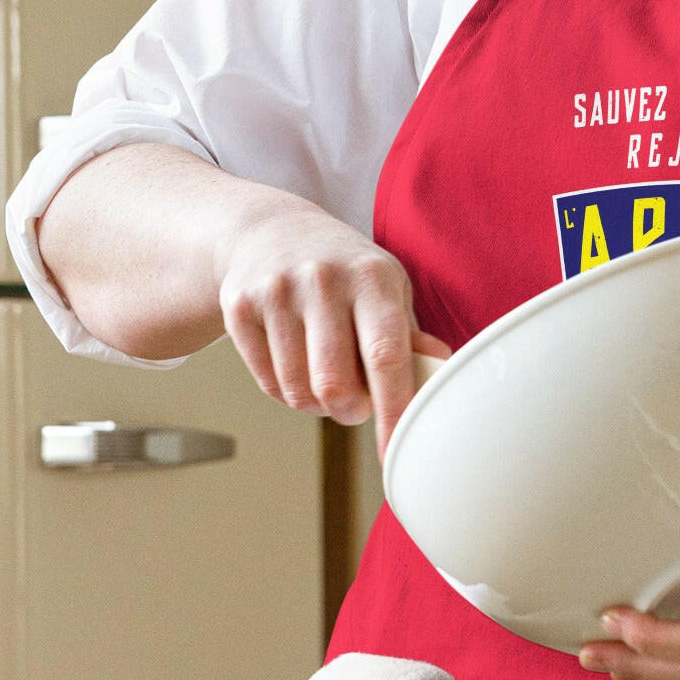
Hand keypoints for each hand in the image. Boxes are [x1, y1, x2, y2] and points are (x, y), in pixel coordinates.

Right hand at [216, 201, 448, 454]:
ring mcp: (277, 292)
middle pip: (335, 385)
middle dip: (350, 412)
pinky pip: (268, 383)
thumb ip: (408, 333)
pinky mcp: (240, 308)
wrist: (269, 231)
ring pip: (298, 391)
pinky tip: (294, 361)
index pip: (386, 355)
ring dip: (316, 404)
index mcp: (372, 277)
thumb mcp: (383, 286)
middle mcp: (324, 279)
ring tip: (324, 377)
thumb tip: (440, 366)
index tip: (398, 448)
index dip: (394, 408)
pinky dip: (286, 390)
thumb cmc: (342, 269)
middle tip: (355, 405)